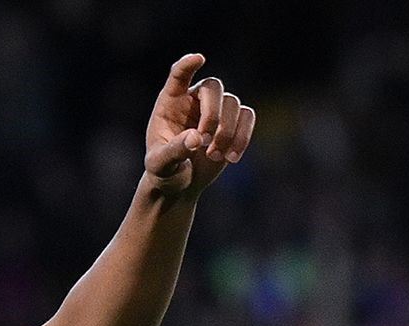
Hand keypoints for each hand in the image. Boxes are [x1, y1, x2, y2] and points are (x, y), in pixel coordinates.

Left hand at [143, 54, 255, 199]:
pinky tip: (232, 158)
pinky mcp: (234, 123)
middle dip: (213, 114)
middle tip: (204, 141)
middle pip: (213, 87)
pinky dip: (243, 136)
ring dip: (228, 131)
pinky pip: (247, 117)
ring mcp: (216, 109)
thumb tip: (196, 137)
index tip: (199, 58)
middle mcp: (194, 100)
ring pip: (233, 102)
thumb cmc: (164, 170)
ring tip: (213, 156)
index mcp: (170, 103)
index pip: (178, 75)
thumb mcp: (160, 164)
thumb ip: (174, 150)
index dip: (188, 65)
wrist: (180, 183)